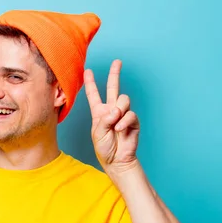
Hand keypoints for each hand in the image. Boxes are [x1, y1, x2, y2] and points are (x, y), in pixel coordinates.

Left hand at [84, 59, 139, 175]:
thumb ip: (105, 119)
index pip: (94, 94)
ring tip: (115, 124)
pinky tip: (120, 129)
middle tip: (117, 61)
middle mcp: (111, 110)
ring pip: (123, 100)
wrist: (117, 160)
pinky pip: (130, 114)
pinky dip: (124, 121)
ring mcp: (123, 114)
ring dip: (119, 110)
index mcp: (99, 112)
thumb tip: (116, 109)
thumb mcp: (98, 133)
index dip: (90, 83)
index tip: (88, 71)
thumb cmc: (104, 148)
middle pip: (113, 88)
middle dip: (115, 74)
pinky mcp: (133, 121)